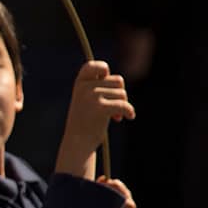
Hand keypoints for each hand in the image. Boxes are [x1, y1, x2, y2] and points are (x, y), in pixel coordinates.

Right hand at [55, 61, 134, 177]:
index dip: (104, 69)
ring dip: (123, 105)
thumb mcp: (86, 99)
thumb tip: (119, 82)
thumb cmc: (85, 120)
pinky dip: (129, 112)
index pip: (94, 66)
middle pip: (117, 81)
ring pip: (122, 94)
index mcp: (79, 83)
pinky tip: (128, 117)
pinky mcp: (101, 108)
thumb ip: (98, 87)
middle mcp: (84, 87)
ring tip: (115, 116)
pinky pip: (124, 105)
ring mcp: (92, 97)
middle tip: (115, 107)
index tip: (105, 78)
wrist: (78, 141)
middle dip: (120, 94)